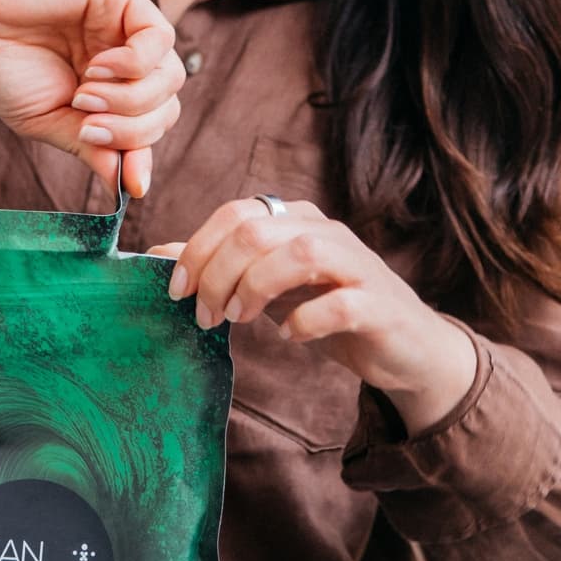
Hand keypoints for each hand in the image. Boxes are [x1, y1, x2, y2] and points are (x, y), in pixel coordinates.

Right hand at [0, 0, 183, 199]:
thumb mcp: (47, 121)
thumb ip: (91, 147)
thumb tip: (129, 186)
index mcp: (107, 90)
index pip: (148, 127)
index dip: (143, 155)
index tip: (133, 184)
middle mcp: (123, 59)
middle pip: (166, 106)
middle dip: (133, 130)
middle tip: (88, 126)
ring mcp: (124, 28)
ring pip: (169, 77)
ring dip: (130, 100)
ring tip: (84, 96)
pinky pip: (160, 39)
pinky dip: (134, 64)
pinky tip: (97, 67)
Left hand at [147, 197, 478, 435]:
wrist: (404, 346)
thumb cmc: (326, 308)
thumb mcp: (265, 286)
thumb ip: (218, 267)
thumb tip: (156, 254)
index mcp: (295, 219)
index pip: (235, 214)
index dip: (197, 250)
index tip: (177, 292)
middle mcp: (327, 231)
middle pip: (258, 232)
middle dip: (218, 276)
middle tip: (205, 316)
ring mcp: (358, 265)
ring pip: (299, 254)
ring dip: (255, 289)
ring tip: (239, 320)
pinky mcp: (381, 305)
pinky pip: (341, 303)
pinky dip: (306, 319)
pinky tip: (291, 336)